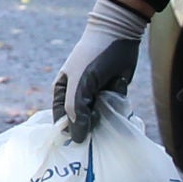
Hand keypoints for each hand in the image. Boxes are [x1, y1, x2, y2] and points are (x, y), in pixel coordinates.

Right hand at [52, 0, 152, 139]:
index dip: (69, 134)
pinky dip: (117, 112)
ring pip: (99, 119)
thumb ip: (76, 110)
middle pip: (81, 123)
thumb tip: (77, 138)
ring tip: (109, 118)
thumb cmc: (91, 57)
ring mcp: (96, 97)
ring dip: (105, 121)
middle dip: (89, 129)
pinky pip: (114, 111)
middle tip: (98, 133)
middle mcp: (78, 98)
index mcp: (63, 94)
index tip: (80, 147)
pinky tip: (119, 110)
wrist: (118, 34)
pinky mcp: (113, 95)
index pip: (62, 122)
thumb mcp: (80, 84)